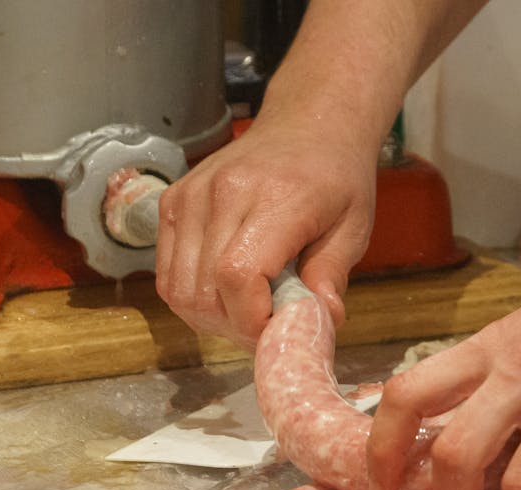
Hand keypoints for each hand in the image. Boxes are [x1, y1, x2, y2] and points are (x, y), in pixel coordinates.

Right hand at [156, 118, 375, 348]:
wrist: (307, 127)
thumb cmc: (335, 178)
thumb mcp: (353, 227)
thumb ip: (332, 275)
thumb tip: (320, 322)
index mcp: (275, 197)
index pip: (238, 275)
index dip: (251, 320)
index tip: (277, 332)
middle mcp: (223, 193)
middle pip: (204, 290)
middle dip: (235, 326)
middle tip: (267, 327)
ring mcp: (191, 195)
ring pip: (178, 288)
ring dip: (211, 316)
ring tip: (248, 309)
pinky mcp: (173, 202)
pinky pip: (166, 272)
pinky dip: (192, 295)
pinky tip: (226, 291)